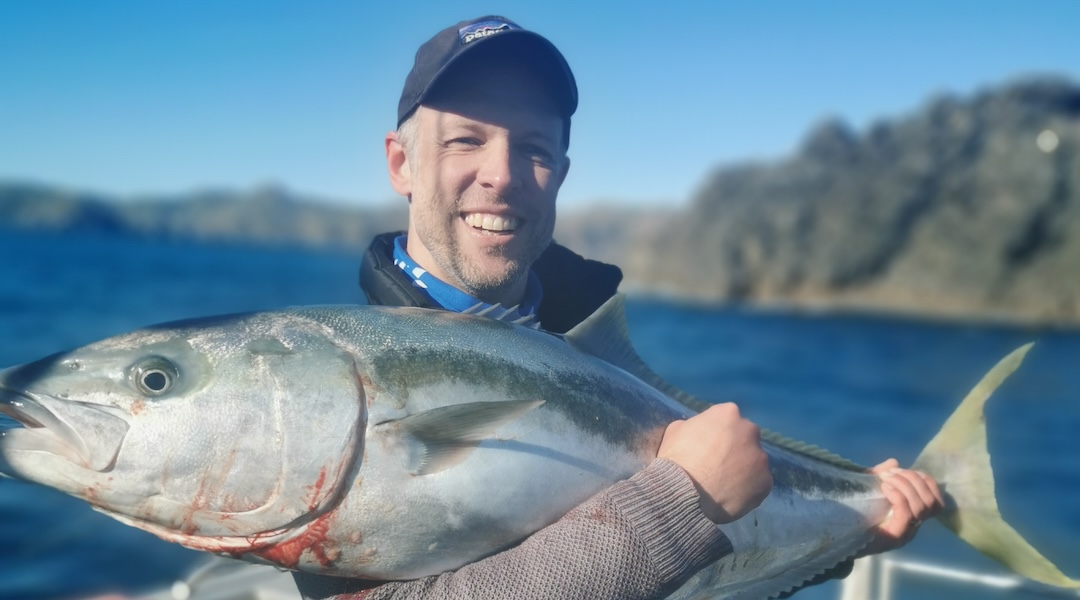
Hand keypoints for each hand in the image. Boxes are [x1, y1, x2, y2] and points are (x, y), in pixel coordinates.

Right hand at [657, 403, 772, 523]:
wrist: (684, 493)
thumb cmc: (677, 458)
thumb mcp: (676, 431)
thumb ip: (694, 427)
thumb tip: (700, 433)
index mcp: (728, 413)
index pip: (726, 419)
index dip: (717, 433)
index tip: (708, 446)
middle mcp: (750, 431)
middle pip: (745, 438)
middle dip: (735, 448)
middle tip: (718, 465)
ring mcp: (761, 458)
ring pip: (754, 462)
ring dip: (743, 469)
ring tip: (725, 484)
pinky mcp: (766, 482)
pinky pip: (758, 484)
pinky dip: (748, 489)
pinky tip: (732, 496)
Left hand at [859, 458, 944, 555]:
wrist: (841, 538)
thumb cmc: (856, 514)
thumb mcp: (869, 489)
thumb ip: (881, 476)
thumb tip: (893, 462)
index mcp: (913, 516)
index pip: (937, 500)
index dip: (926, 481)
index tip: (906, 470)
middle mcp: (914, 527)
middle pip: (930, 501)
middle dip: (912, 480)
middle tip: (890, 473)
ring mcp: (906, 533)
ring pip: (921, 507)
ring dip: (904, 486)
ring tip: (885, 480)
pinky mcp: (894, 537)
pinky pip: (906, 514)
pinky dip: (898, 496)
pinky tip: (884, 488)